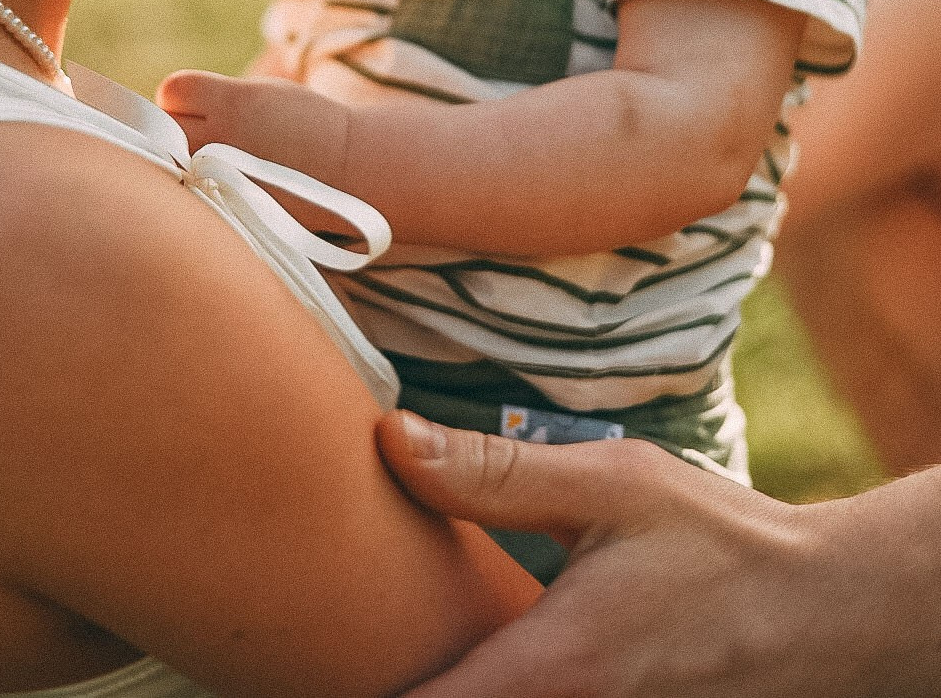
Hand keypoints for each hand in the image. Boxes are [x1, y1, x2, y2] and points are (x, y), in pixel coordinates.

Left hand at [157, 68, 349, 189]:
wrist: (351, 174)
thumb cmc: (305, 126)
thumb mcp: (264, 93)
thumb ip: (216, 98)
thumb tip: (165, 111)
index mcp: (235, 103)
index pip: (171, 92)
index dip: (184, 100)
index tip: (203, 109)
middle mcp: (222, 141)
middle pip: (164, 131)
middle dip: (181, 132)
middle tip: (211, 141)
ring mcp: (222, 182)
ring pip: (171, 169)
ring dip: (184, 166)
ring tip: (219, 168)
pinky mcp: (228, 213)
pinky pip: (190, 201)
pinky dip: (201, 196)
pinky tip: (225, 192)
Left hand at [376, 411, 936, 697]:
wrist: (819, 611)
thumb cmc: (715, 540)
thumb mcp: (611, 483)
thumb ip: (496, 471)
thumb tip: (388, 440)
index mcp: (552, 668)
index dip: (353, 691)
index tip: (296, 661)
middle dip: (384, 682)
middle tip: (332, 635)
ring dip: (434, 687)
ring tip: (386, 638)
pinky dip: (480, 691)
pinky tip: (461, 653)